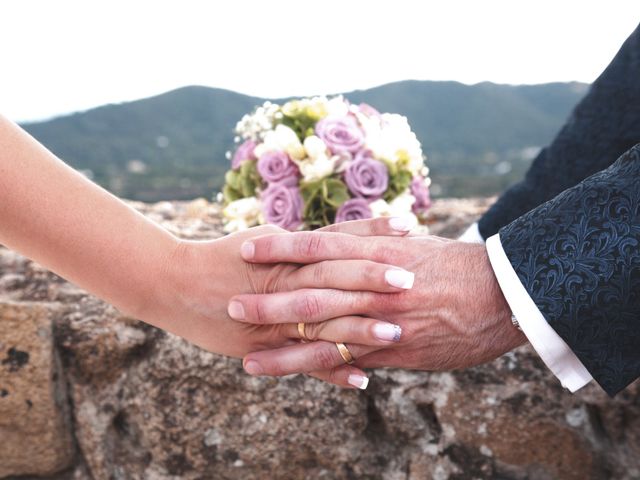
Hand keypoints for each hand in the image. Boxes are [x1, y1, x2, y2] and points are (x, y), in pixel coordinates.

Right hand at [141, 218, 415, 387]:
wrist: (171, 282)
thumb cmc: (219, 258)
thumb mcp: (261, 242)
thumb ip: (299, 245)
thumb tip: (335, 238)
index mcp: (284, 252)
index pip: (335, 238)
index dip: (370, 232)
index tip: (406, 228)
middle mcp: (281, 280)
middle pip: (332, 276)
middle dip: (371, 277)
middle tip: (410, 279)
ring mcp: (272, 315)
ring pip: (321, 320)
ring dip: (360, 328)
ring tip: (396, 331)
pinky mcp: (261, 344)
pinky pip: (301, 360)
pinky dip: (331, 371)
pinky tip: (361, 379)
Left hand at [230, 223, 526, 379]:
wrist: (502, 294)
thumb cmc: (457, 265)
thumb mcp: (413, 245)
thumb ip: (377, 242)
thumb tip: (349, 236)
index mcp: (376, 252)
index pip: (317, 245)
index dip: (279, 247)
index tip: (245, 246)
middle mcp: (372, 285)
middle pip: (310, 293)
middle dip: (268, 303)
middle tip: (230, 307)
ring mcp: (382, 319)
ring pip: (323, 335)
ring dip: (283, 348)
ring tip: (247, 360)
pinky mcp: (396, 350)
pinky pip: (352, 361)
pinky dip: (320, 370)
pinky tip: (294, 379)